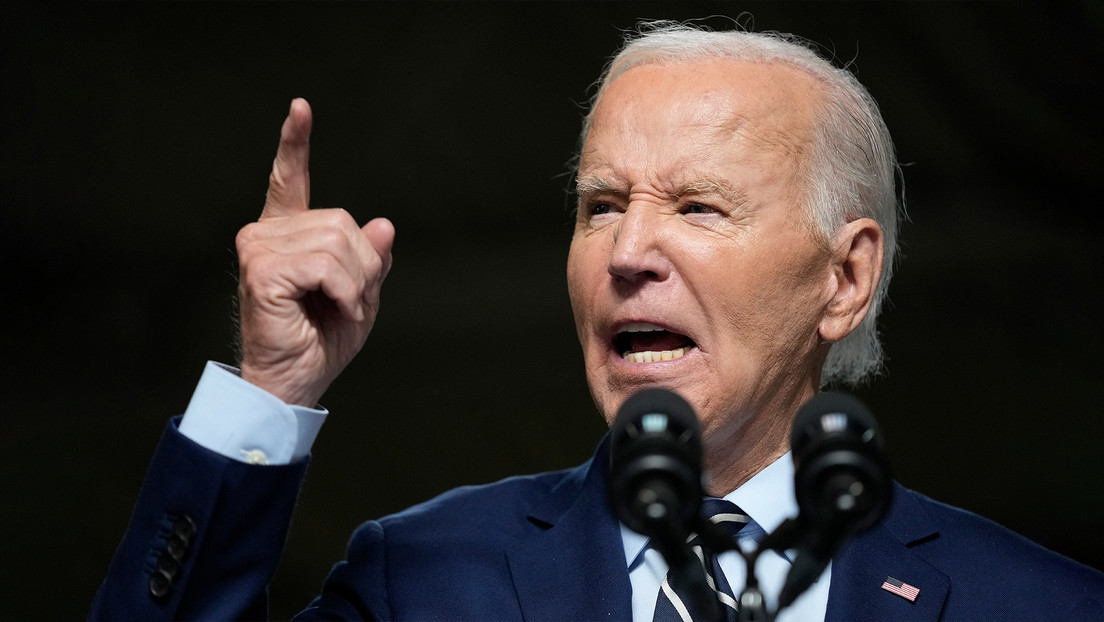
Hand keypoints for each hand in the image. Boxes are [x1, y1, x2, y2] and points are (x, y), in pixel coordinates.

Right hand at [235, 98, 393, 405]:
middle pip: (341, 221)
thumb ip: (371, 259)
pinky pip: (326, 264)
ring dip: (355, 282)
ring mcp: (259, 249)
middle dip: (363, 265)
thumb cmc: (321, 341)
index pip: (290, 179)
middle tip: (350, 301)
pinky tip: (334, 309)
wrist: (295, 383)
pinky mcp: (262, 271)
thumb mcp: (362, 295)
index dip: (295, 143)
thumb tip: (383, 224)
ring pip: (337, 241)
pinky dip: (344, 291)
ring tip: (340, 308)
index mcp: (287, 234)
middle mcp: (266, 233)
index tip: (301, 107)